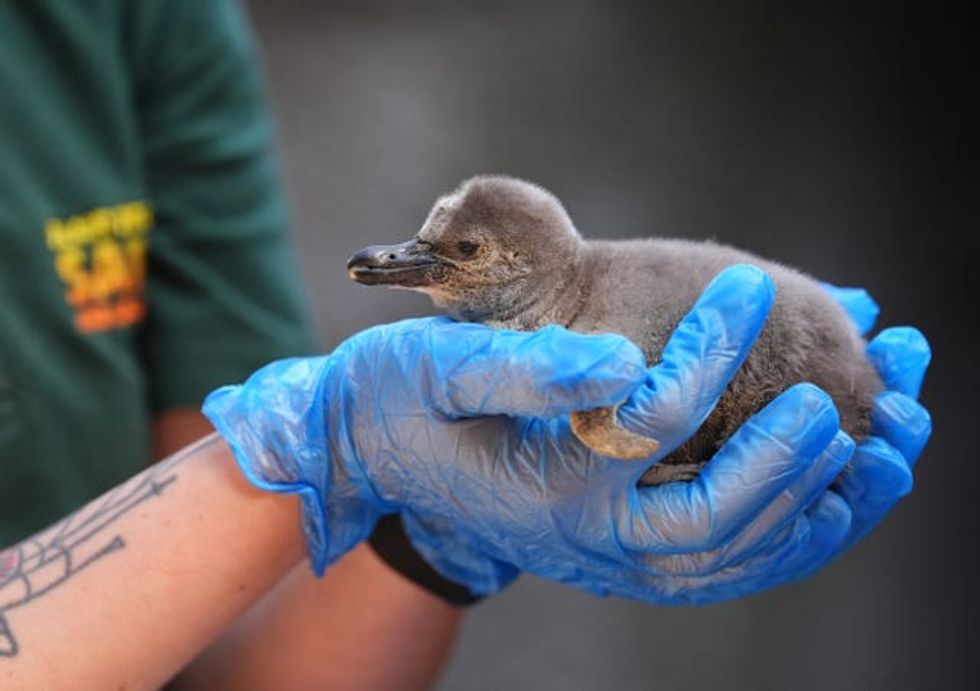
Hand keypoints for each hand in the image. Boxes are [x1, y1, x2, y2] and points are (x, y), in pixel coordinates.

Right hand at [397, 281, 930, 603]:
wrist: (372, 454)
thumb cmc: (398, 401)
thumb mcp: (440, 370)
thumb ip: (525, 370)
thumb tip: (621, 356)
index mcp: (544, 490)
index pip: (650, 422)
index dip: (708, 349)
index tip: (747, 284)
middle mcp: (586, 540)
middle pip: (714, 524)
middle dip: (788, 461)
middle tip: (837, 398)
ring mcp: (606, 554)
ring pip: (732, 558)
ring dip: (813, 511)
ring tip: (882, 456)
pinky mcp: (619, 548)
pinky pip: (720, 561)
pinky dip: (785, 535)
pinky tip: (832, 495)